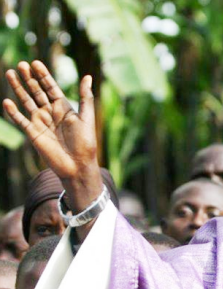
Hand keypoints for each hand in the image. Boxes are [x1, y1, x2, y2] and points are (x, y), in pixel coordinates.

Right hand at [3, 61, 102, 212]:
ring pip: (26, 102)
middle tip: (20, 64)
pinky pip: (20, 121)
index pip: (51, 87)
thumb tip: (87, 76)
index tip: (35, 62)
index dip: (43, 75)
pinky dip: (13, 112)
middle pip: (36, 91)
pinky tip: (7, 101)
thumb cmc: (86, 142)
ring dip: (18, 88)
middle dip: (28, 78)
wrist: (77, 165)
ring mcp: (40, 122)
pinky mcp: (33, 133)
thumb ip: (85, 97)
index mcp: (64, 108)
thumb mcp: (86, 117)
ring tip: (10, 73)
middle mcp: (50, 113)